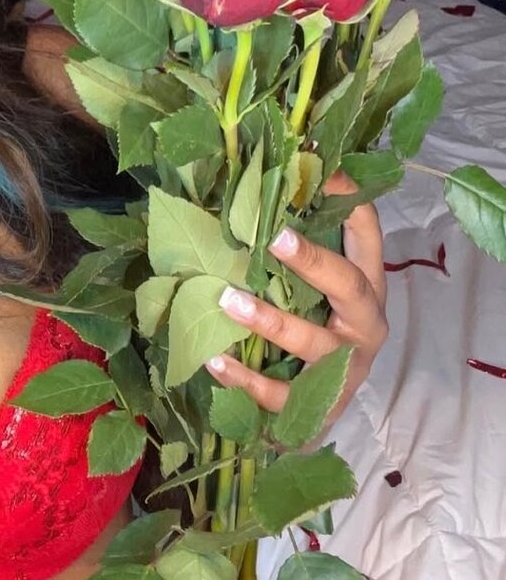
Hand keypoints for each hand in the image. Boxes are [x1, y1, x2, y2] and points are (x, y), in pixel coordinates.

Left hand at [203, 172, 387, 422]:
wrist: (323, 412)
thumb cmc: (313, 329)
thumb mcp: (312, 288)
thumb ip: (291, 250)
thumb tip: (244, 189)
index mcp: (366, 285)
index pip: (365, 234)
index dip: (346, 198)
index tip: (319, 167)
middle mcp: (364, 323)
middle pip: (348, 285)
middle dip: (312, 260)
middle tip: (274, 236)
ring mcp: (346, 367)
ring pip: (312, 342)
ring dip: (268, 319)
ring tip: (226, 298)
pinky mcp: (321, 407)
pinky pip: (283, 394)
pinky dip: (245, 379)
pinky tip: (214, 361)